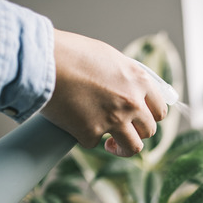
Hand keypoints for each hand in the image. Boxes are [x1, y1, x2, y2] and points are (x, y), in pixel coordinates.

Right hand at [41, 30, 166, 156]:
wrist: (42, 61)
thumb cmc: (71, 53)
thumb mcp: (109, 57)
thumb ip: (124, 76)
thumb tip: (131, 89)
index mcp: (139, 81)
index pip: (160, 109)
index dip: (151, 117)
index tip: (142, 120)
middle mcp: (132, 102)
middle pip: (149, 130)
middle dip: (137, 133)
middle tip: (123, 131)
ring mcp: (114, 120)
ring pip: (133, 148)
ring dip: (122, 149)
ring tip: (111, 145)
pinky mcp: (91, 133)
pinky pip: (94, 143)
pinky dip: (85, 137)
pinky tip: (76, 125)